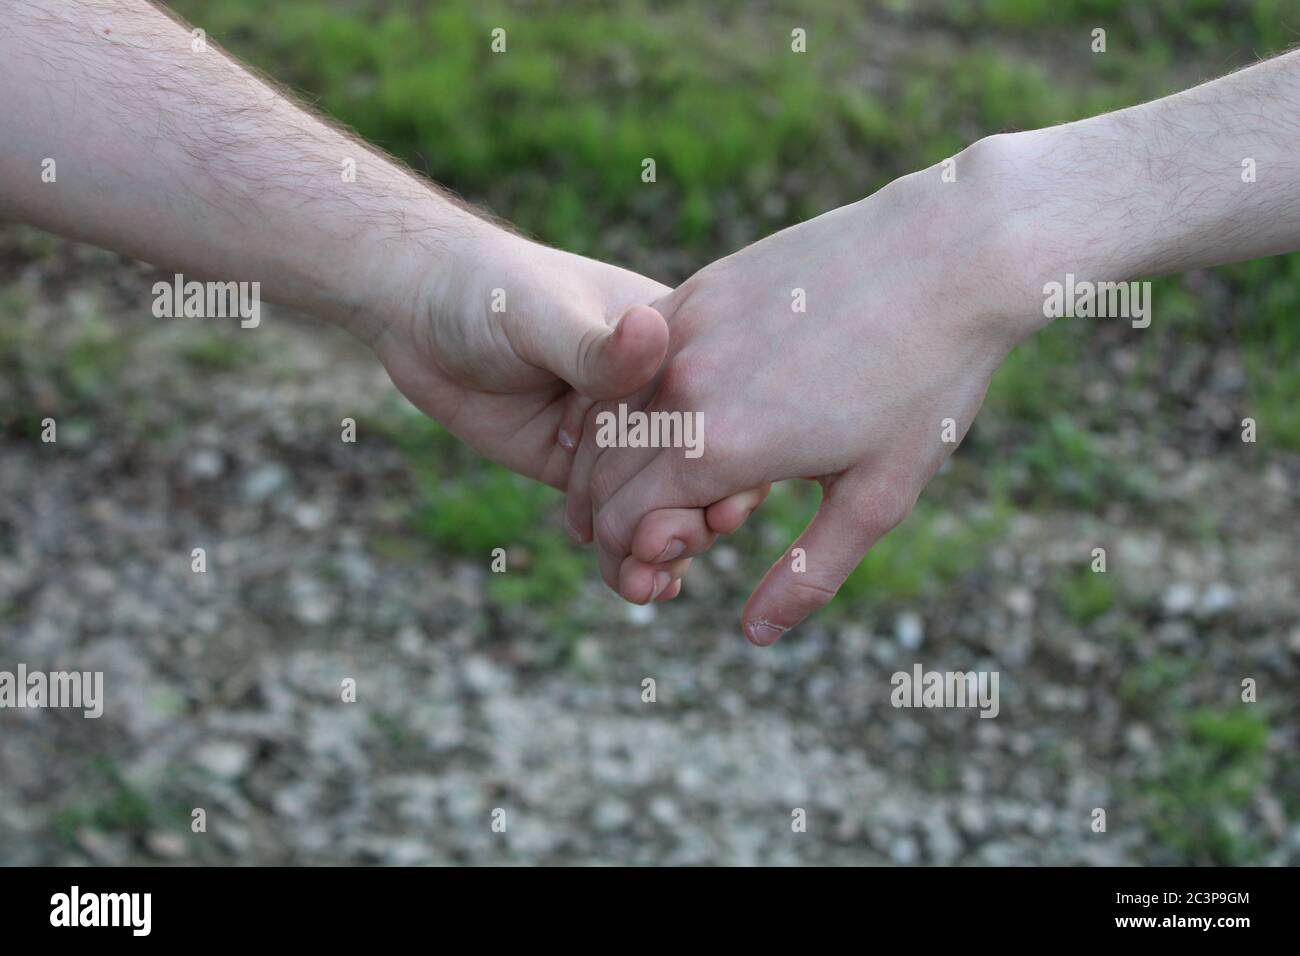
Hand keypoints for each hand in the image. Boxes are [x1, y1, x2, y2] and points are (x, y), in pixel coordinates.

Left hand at [371, 223, 767, 599]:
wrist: (416, 311)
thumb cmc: (488, 290)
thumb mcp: (543, 313)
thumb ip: (595, 344)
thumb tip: (650, 335)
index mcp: (672, 345)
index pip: (722, 411)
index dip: (732, 463)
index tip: (725, 507)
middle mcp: (657, 397)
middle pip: (700, 471)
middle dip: (693, 521)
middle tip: (667, 553)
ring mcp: (619, 440)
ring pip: (661, 505)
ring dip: (663, 552)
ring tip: (646, 587)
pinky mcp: (579, 473)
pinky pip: (616, 521)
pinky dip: (630, 557)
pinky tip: (638, 588)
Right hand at [566, 137, 1044, 640]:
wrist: (952, 255)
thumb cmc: (926, 383)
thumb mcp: (879, 496)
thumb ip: (808, 573)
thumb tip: (756, 635)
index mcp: (720, 447)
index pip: (622, 521)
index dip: (623, 558)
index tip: (651, 570)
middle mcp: (684, 386)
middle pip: (598, 470)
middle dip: (603, 517)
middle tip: (640, 540)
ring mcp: (686, 328)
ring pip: (606, 410)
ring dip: (606, 460)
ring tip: (637, 490)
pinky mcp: (701, 288)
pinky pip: (638, 358)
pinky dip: (629, 399)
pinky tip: (660, 418)